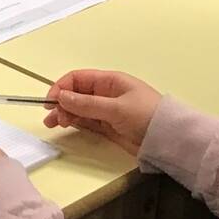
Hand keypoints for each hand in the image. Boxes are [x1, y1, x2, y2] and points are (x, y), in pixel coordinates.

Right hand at [42, 70, 162, 157]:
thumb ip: (87, 104)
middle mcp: (105, 93)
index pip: (78, 78)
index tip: (50, 101)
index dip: (61, 87)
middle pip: (76, 93)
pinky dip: (74, 122)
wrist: (168, 139)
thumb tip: (61, 96)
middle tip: (52, 117)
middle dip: (61, 102)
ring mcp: (106, 110)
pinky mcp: (108, 126)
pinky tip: (66, 125)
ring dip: (65, 113)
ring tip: (54, 124)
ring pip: (78, 108)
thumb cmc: (145, 116)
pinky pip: (86, 121)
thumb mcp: (115, 108)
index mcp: (109, 81)